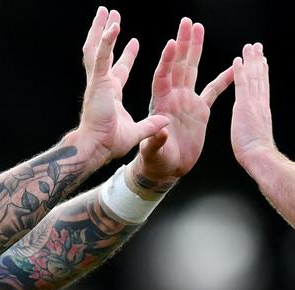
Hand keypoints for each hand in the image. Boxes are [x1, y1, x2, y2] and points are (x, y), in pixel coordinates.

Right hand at [71, 6, 168, 162]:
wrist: (97, 148)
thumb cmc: (110, 144)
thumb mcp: (136, 132)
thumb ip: (150, 126)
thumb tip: (165, 123)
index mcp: (111, 94)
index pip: (119, 70)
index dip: (125, 57)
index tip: (134, 42)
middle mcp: (103, 84)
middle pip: (103, 53)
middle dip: (106, 34)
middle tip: (112, 16)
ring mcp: (99, 82)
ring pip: (97, 49)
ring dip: (101, 29)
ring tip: (105, 11)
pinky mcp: (98, 83)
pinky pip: (102, 57)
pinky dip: (107, 42)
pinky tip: (113, 26)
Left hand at [133, 18, 233, 190]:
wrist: (166, 168)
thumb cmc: (155, 160)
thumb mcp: (152, 152)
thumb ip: (155, 141)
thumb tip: (160, 131)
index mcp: (159, 104)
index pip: (162, 78)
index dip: (167, 61)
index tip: (171, 44)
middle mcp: (173, 98)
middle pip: (179, 66)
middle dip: (183, 44)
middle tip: (186, 23)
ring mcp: (186, 101)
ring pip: (193, 70)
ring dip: (196, 50)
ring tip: (199, 29)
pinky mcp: (199, 110)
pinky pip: (214, 90)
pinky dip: (224, 79)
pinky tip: (235, 66)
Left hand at [231, 43, 276, 168]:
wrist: (259, 156)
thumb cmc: (255, 153)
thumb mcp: (255, 134)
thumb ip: (254, 125)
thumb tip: (253, 125)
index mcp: (261, 110)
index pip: (261, 88)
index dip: (262, 74)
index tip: (262, 62)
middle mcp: (260, 103)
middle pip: (260, 77)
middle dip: (258, 61)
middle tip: (257, 47)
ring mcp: (253, 103)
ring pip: (253, 76)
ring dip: (251, 60)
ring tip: (250, 47)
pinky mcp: (245, 106)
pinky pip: (242, 84)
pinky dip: (240, 71)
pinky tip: (237, 60)